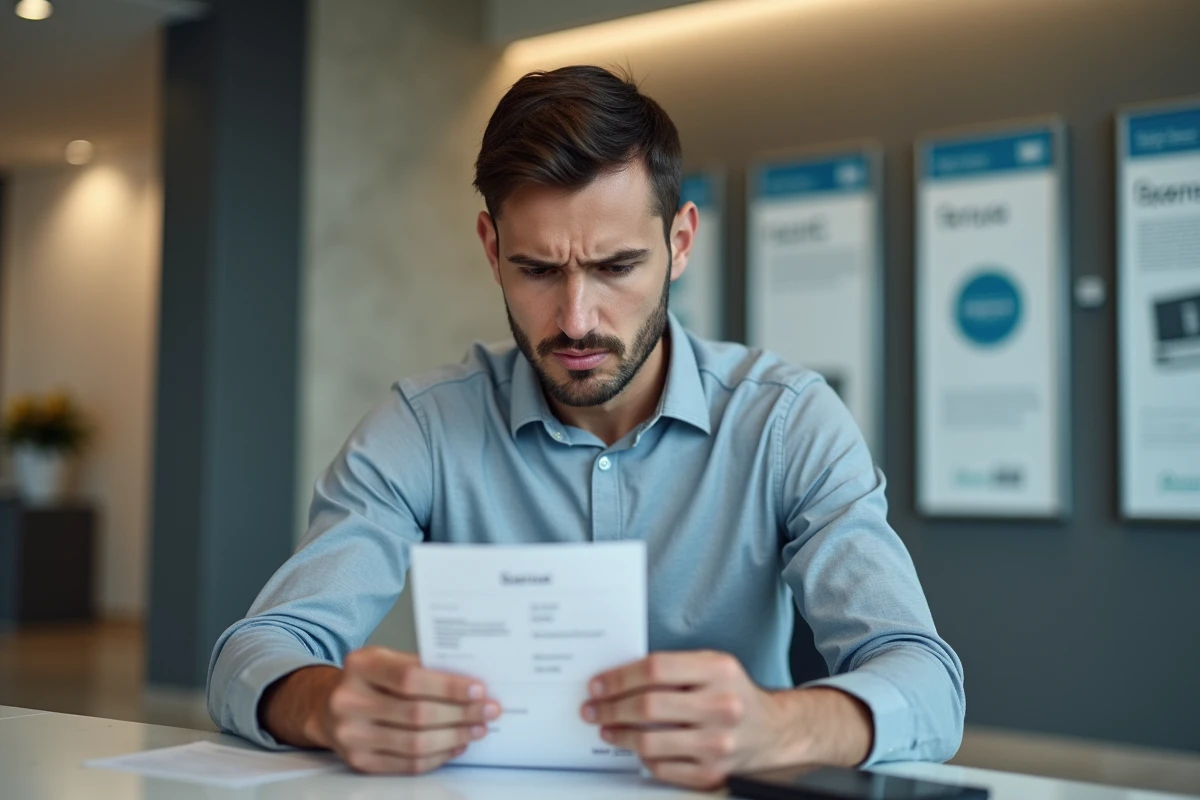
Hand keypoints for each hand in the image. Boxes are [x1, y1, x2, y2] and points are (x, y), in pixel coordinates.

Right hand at [310, 647, 500, 773]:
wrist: (327, 706)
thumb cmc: (367, 679)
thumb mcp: (386, 659)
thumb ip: (420, 667)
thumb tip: (469, 684)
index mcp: (360, 666)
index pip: (410, 678)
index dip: (448, 686)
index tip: (479, 689)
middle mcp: (349, 701)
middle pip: (416, 714)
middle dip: (461, 713)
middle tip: (489, 710)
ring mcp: (351, 735)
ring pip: (415, 743)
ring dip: (455, 737)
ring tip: (477, 728)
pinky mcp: (359, 761)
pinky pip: (408, 764)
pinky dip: (439, 756)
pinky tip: (456, 744)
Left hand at [580, 651, 868, 790]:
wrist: (774, 731)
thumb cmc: (734, 693)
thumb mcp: (712, 664)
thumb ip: (673, 667)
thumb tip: (618, 677)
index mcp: (719, 671)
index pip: (655, 670)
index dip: (618, 678)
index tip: (597, 685)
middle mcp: (721, 706)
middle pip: (648, 707)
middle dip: (610, 708)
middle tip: (592, 709)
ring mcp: (718, 744)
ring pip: (649, 742)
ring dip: (618, 736)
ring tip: (607, 729)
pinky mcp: (714, 774)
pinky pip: (662, 768)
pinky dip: (643, 758)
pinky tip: (636, 749)